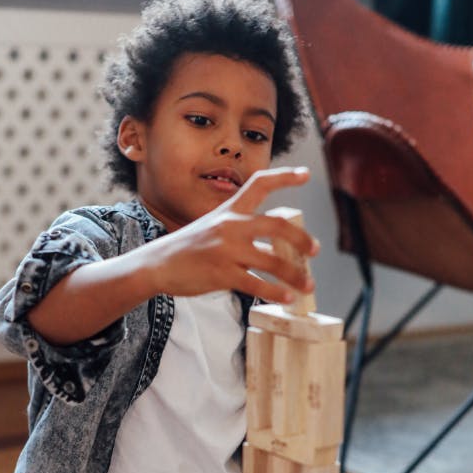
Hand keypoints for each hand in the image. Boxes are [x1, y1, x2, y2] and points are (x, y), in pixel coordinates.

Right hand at [145, 167, 318, 302]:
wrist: (156, 265)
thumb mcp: (211, 227)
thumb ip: (238, 228)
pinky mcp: (222, 274)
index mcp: (229, 210)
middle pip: (277, 225)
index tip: (306, 174)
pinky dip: (276, 293)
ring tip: (308, 286)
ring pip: (273, 261)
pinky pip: (257, 284)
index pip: (259, 184)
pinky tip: (287, 299)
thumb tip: (272, 240)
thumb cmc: (186, 248)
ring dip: (295, 275)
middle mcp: (230, 226)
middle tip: (315, 250)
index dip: (285, 177)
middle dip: (301, 238)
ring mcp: (227, 250)